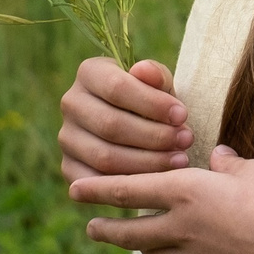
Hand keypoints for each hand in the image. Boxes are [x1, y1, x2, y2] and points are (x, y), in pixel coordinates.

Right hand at [59, 56, 190, 183]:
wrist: (140, 125)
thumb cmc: (152, 100)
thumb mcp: (159, 84)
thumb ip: (156, 76)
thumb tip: (143, 70)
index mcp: (90, 73)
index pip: (116, 87)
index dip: (152, 103)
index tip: (182, 115)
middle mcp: (71, 103)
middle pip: (110, 124)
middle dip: (154, 135)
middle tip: (186, 140)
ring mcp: (67, 137)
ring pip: (104, 156)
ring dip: (146, 161)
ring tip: (179, 159)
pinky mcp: (69, 167)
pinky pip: (96, 182)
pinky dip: (128, 183)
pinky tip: (157, 180)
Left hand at [72, 147, 253, 253]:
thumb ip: (230, 164)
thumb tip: (219, 156)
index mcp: (187, 192)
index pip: (129, 190)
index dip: (98, 190)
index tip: (74, 189)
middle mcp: (182, 228)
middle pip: (131, 233)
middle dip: (106, 231)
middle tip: (92, 228)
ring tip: (140, 249)